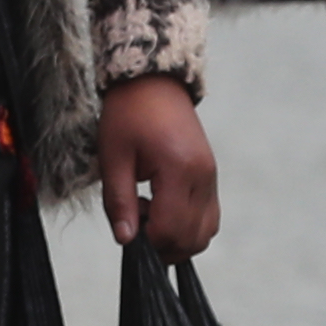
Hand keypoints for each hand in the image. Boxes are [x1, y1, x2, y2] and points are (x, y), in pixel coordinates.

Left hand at [97, 75, 219, 256]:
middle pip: (192, 238)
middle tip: (135, 218)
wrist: (152, 82)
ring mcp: (211, 177)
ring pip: (205, 232)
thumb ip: (119, 202)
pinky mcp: (211, 177)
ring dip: (176, 238)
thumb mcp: (113, 157)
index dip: (146, 240)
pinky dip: (187, 225)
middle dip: (161, 243)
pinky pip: (208, 217)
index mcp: (180, 170)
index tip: (127, 224)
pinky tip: (162, 208)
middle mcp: (204, 177)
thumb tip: (125, 239)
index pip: (170, 230)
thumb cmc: (129, 114)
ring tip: (148, 213)